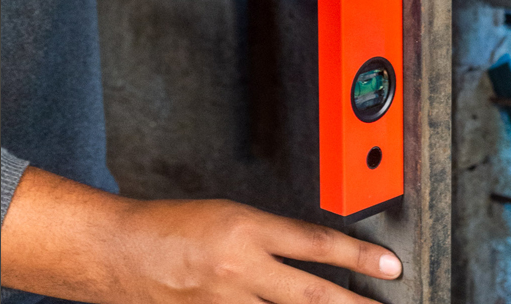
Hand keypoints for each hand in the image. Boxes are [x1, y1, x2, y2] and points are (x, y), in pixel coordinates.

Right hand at [2, 166, 401, 303]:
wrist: (120, 251)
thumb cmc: (174, 225)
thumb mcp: (231, 214)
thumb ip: (270, 238)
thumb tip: (311, 258)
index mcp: (247, 229)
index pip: (316, 244)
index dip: (357, 257)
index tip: (390, 266)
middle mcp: (240, 270)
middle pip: (310, 296)